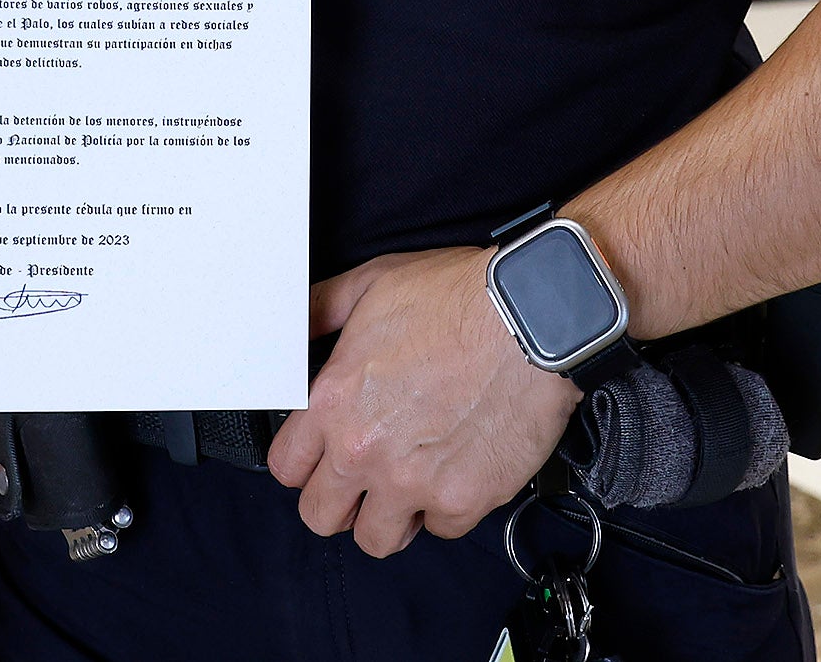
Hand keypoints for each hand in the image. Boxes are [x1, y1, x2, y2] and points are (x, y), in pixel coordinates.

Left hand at [266, 246, 578, 556]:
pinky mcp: (464, 499)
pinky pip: (442, 529)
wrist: (534, 316)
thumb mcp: (373, 283)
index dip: (303, 463)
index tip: (322, 459)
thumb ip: (321, 309)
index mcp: (335, 402)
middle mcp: (366, 451)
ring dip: (389, 516)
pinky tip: (456, 471)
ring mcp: (414, 482)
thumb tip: (295, 326)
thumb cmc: (461, 297)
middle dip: (338, 502)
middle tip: (362, 482)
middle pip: (321, 516)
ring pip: (377, 539)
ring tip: (408, 484)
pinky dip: (448, 508)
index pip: (286, 467)